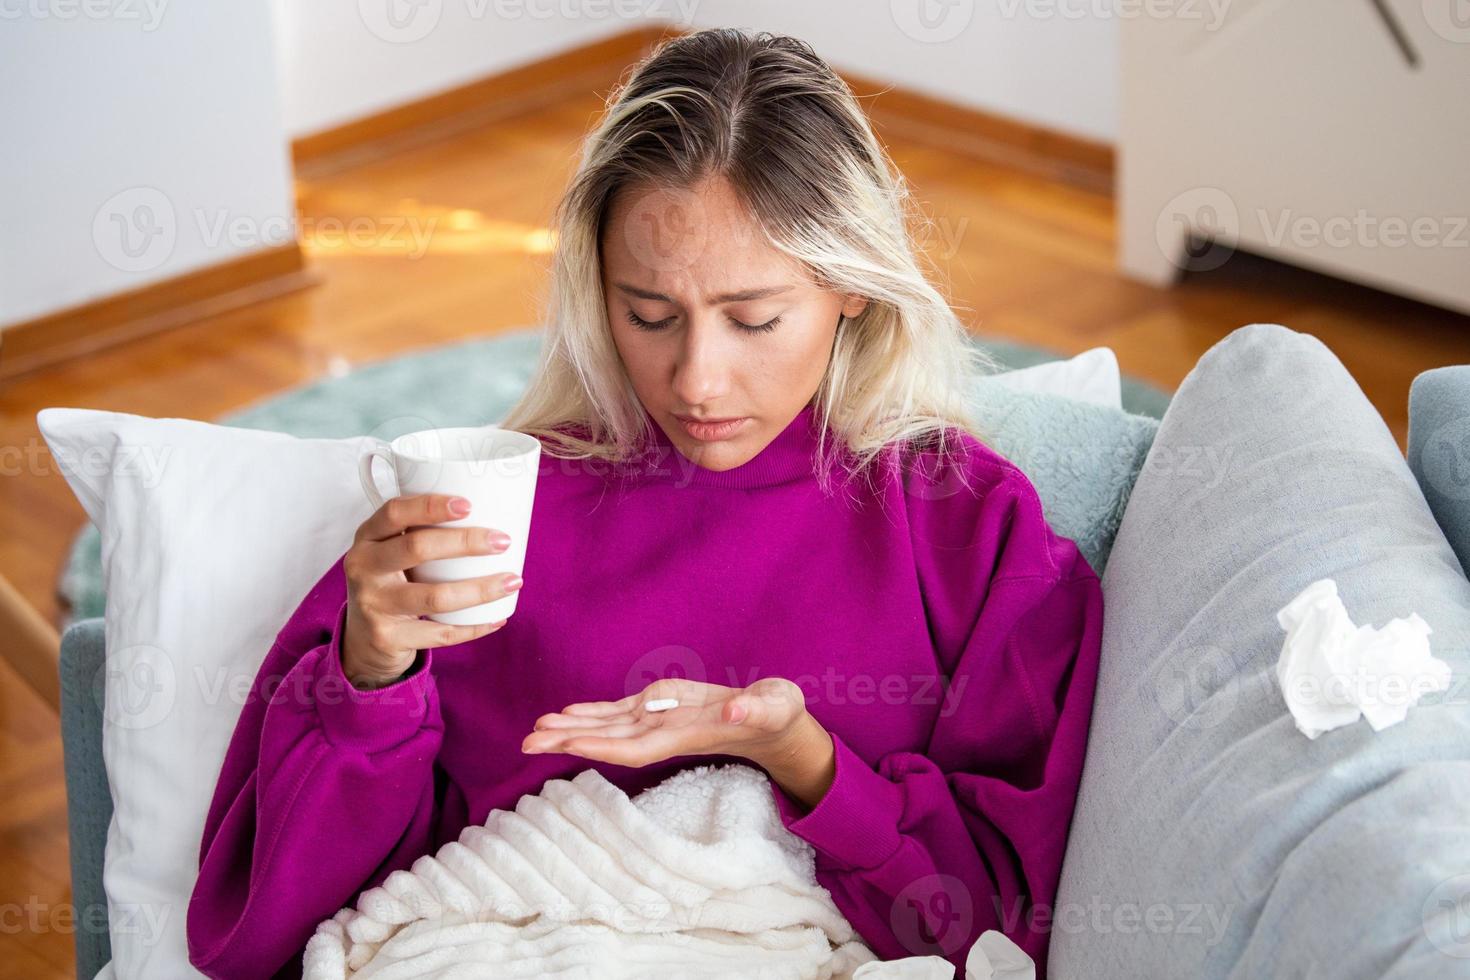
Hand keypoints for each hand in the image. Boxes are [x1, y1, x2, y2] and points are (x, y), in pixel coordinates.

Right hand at [340, 493, 521, 688]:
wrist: (362, 639)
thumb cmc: (390, 582)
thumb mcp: (391, 551)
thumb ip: (421, 533)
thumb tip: (489, 515)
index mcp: (368, 537)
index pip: (395, 512)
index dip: (430, 506)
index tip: (468, 505)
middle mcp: (363, 567)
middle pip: (416, 548)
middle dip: (465, 542)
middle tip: (502, 541)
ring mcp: (373, 604)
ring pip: (434, 596)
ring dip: (480, 589)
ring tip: (512, 580)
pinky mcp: (387, 637)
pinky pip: (440, 632)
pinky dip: (473, 627)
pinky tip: (496, 618)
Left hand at [522, 677, 836, 807]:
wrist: (774, 723)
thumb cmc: (777, 715)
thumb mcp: (774, 707)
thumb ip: (756, 710)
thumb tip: (735, 710)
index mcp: (685, 734)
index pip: (635, 747)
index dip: (601, 746)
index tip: (568, 744)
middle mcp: (664, 732)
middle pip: (609, 740)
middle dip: (569, 741)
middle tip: (526, 742)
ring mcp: (660, 720)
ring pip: (606, 727)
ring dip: (570, 729)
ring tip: (533, 729)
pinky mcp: (661, 707)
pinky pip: (618, 713)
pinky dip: (590, 713)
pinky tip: (564, 714)